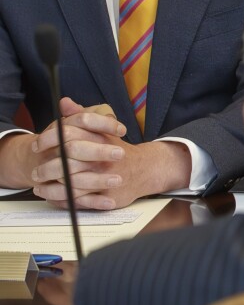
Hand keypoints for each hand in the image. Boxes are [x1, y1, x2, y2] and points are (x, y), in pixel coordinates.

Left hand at [30, 99, 190, 208]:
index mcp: (101, 139)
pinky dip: (63, 200)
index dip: (48, 140)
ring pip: (72, 184)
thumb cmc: (117, 149)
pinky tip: (52, 196)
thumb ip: (81, 116)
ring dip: (51, 187)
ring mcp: (107, 178)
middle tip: (36, 172)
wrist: (146, 169)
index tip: (36, 146)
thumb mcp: (102, 129)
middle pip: (68, 162)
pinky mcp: (108, 196)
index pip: (69, 135)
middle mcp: (105, 158)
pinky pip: (80, 201)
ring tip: (38, 186)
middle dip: (48, 168)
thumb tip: (64, 103)